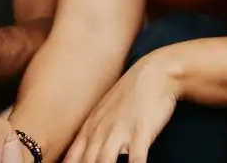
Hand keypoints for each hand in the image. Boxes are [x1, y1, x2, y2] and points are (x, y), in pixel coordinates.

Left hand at [65, 55, 179, 162]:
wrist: (155, 72)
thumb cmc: (131, 94)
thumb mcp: (104, 111)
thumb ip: (94, 133)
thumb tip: (88, 153)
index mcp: (89, 128)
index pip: (71, 158)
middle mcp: (100, 132)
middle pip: (85, 162)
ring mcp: (119, 132)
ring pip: (104, 162)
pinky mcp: (140, 132)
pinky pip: (135, 159)